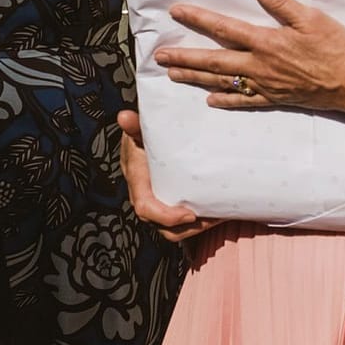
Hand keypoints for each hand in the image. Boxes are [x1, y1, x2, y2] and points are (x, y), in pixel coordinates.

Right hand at [117, 110, 219, 243]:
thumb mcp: (139, 129)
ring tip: (219, 217)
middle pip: (163, 225)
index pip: (146, 208)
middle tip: (212, 219)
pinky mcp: (172, 199)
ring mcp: (160, 199)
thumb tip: (125, 116)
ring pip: (175, 228)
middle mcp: (148, 195)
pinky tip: (219, 211)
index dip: (165, 216)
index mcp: (138, 181)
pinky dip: (201, 219)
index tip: (189, 215)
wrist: (144, 137)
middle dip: (188, 228)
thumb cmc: (142, 134)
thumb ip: (135, 125)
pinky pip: (183, 219)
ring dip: (197, 227)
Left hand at [158, 0, 344, 113]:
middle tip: (160, 56)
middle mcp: (259, 66)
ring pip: (222, 81)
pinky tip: (210, 99)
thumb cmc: (335, 48)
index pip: (225, 28)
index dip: (199, 19)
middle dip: (185, 56)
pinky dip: (226, 100)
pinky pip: (244, 101)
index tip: (178, 11)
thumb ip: (280, 2)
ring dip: (196, 77)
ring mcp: (265, 85)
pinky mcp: (274, 98)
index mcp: (266, 42)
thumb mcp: (311, 19)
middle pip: (214, 60)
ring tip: (173, 74)